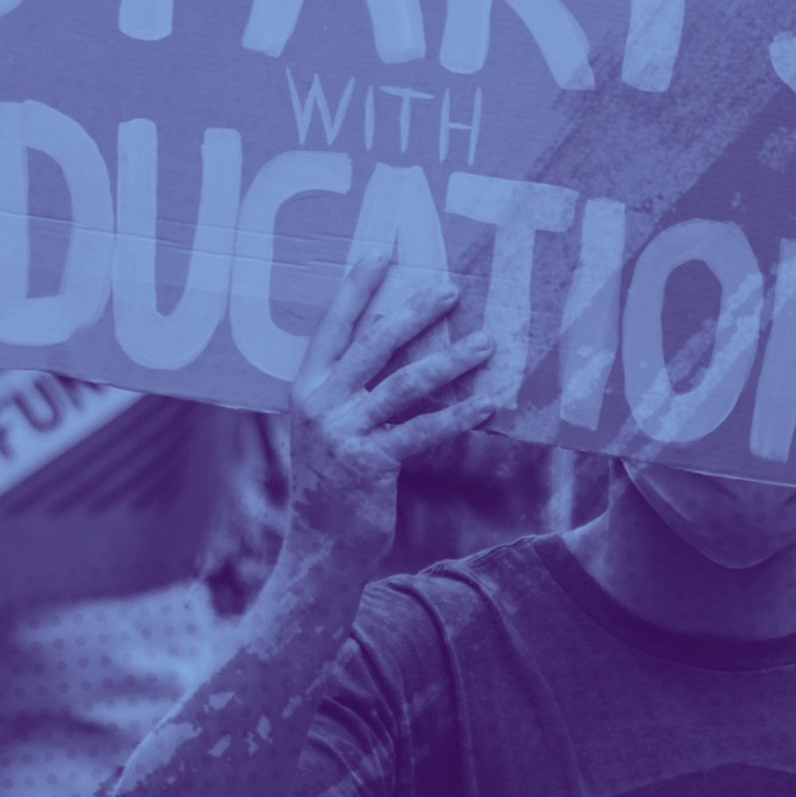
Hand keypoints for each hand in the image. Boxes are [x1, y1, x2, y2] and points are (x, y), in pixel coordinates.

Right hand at [277, 254, 497, 581]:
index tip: (382, 251)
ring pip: (406, 383)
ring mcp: (343, 432)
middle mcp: (319, 402)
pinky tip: (489, 403)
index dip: (357, 288)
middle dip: (416, 311)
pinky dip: (460, 415)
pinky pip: (424, 430)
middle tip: (453, 288)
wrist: (320, 544)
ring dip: (452, 360)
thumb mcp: (328, 425)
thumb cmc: (332, 478)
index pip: (333, 325)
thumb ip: (349, 387)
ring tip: (487, 343)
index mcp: (306, 386)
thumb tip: (393, 343)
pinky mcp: (369, 462)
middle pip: (375, 342)